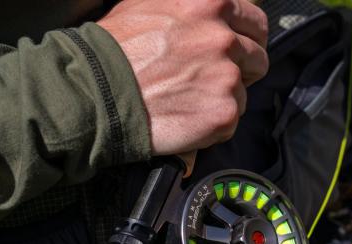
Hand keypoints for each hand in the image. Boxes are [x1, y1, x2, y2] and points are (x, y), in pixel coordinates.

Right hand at [98, 0, 268, 172]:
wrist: (93, 92)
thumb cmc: (115, 48)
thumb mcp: (152, 2)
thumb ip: (193, 6)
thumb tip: (217, 10)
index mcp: (212, 2)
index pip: (255, 21)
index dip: (244, 38)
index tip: (233, 49)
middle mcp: (224, 37)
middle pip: (258, 58)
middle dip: (240, 69)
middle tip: (208, 78)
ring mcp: (226, 77)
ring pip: (244, 91)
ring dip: (223, 96)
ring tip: (187, 97)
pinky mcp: (224, 112)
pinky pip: (231, 119)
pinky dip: (212, 123)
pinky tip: (185, 115)